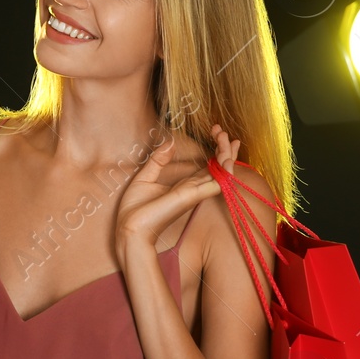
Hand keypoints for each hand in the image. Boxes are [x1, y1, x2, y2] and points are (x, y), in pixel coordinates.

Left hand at [114, 123, 241, 265]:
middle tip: (222, 130)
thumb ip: (158, 160)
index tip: (217, 132)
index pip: (209, 167)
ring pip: (221, 173)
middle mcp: (194, 189)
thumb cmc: (135, 210)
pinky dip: (225, 171)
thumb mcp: (145, 177)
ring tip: (230, 137)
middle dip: (225, 148)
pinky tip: (228, 157)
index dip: (216, 150)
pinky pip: (216, 184)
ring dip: (228, 154)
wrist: (129, 228)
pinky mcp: (191, 197)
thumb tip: (170, 143)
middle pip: (219, 167)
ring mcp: (195, 193)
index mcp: (184, 186)